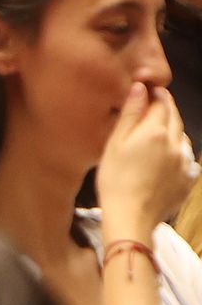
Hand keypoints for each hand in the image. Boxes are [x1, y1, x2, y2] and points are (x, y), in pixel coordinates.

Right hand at [97, 83, 195, 235]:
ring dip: (174, 131)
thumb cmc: (115, 179)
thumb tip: (140, 88)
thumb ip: (130, 114)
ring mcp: (185, 164)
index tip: (149, 90)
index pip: (161, 104)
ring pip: (184, 138)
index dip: (155, 95)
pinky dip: (181, 153)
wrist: (131, 216)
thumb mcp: (115, 143)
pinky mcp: (188, 181)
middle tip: (155, 105)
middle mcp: (176, 144)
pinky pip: (189, 160)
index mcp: (155, 132)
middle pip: (175, 119)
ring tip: (160, 133)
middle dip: (166, 109)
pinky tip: (170, 159)